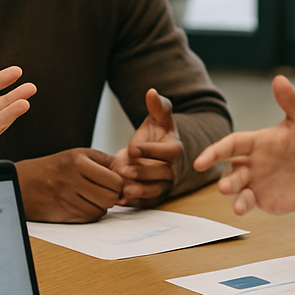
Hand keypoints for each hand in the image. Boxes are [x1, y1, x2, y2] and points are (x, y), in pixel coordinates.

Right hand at [16, 149, 124, 221]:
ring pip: (101, 211)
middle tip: (105, 191)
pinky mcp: (62, 214)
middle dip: (112, 197)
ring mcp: (66, 198)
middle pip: (110, 197)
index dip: (119, 184)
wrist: (25, 182)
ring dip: (101, 206)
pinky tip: (83, 204)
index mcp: (78, 161)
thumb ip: (105, 161)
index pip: (115, 180)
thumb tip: (129, 172)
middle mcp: (72, 179)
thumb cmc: (56, 167)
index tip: (114, 182)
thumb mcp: (79, 154)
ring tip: (92, 197)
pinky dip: (90, 214)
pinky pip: (89, 219)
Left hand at [111, 88, 182, 207]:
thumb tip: (151, 92)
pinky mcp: (152, 194)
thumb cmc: (157, 133)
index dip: (152, 151)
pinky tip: (118, 200)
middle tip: (124, 170)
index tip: (133, 148)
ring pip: (155, 190)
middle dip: (143, 172)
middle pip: (163, 173)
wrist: (151, 151)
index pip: (171, 153)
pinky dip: (132, 202)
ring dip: (139, 191)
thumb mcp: (158, 117)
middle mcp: (173, 169)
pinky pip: (145, 201)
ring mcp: (163, 183)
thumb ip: (157, 106)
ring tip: (123, 188)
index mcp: (176, 149)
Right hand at [194, 76, 294, 215]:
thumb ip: (290, 103)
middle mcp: (252, 162)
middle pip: (231, 169)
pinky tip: (240, 209)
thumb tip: (279, 79)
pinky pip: (249, 201)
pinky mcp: (264, 199)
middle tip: (222, 186)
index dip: (215, 152)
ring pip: (237, 187)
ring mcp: (257, 182)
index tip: (201, 162)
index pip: (231, 145)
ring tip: (231, 197)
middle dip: (225, 177)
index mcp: (257, 142)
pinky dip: (243, 205)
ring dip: (232, 191)